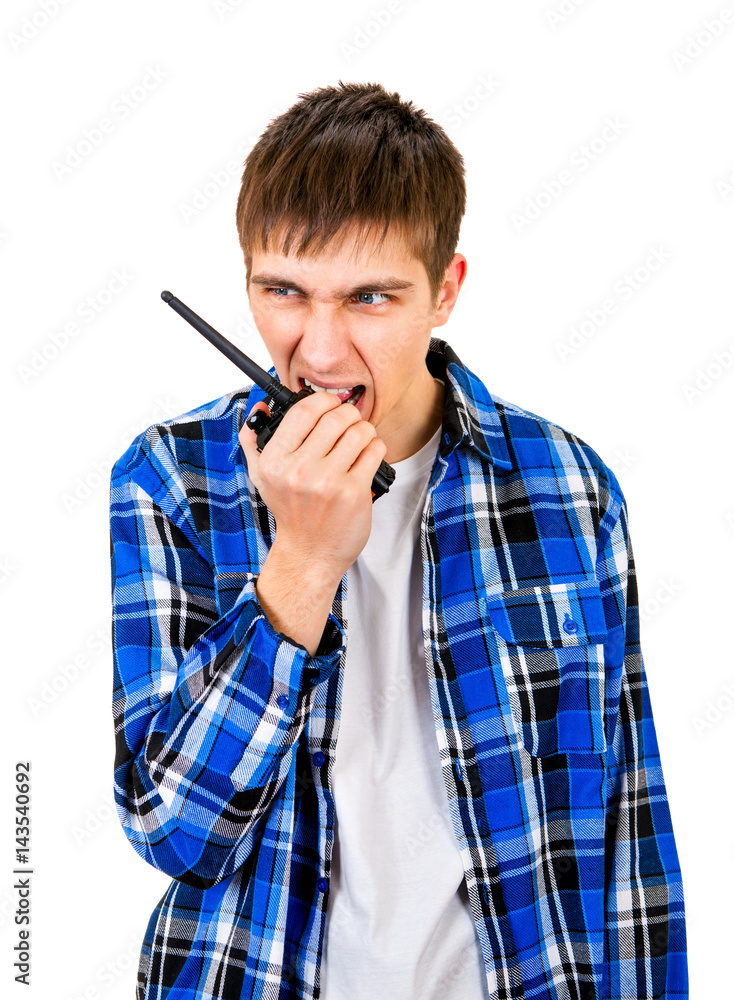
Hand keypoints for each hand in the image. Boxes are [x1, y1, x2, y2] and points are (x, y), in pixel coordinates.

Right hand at [239, 391, 386, 584]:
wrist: (309, 553)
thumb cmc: (290, 512)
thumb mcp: (261, 477)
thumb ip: (253, 440)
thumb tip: (260, 407)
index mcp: (275, 461)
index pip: (304, 411)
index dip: (323, 400)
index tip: (330, 404)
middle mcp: (299, 470)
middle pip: (336, 417)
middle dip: (348, 414)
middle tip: (349, 423)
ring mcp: (328, 482)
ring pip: (359, 431)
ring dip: (364, 430)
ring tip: (359, 440)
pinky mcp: (353, 493)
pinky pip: (374, 451)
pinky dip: (375, 448)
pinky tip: (367, 456)